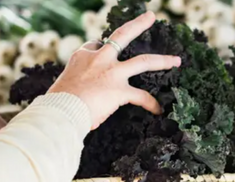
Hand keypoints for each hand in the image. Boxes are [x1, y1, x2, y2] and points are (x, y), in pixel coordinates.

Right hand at [48, 11, 180, 129]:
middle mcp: (99, 59)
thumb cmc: (59, 103)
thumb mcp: (63, 85)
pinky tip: (158, 109)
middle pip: (122, 36)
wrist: (61, 110)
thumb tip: (77, 96)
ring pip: (143, 62)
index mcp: (82, 56)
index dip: (102, 51)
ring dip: (162, 60)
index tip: (105, 56)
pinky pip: (141, 96)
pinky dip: (151, 104)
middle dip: (139, 25)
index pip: (96, 46)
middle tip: (151, 17)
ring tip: (176, 60)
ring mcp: (112, 73)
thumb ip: (76, 84)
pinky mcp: (120, 90)